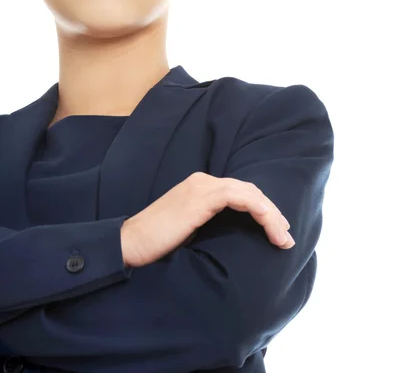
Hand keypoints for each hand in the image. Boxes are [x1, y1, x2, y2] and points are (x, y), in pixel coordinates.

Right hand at [121, 171, 294, 267]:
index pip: (240, 193)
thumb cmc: (157, 243)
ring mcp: (202, 187)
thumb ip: (210, 224)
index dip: (262, 210)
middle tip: (285, 236)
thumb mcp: (190, 230)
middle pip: (248, 190)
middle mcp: (203, 181)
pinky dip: (259, 210)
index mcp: (200, 188)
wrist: (130, 243)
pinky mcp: (201, 197)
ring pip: (249, 192)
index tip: (276, 232)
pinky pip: (239, 197)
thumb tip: (236, 237)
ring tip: (282, 237)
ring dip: (270, 214)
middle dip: (271, 213)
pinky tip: (269, 226)